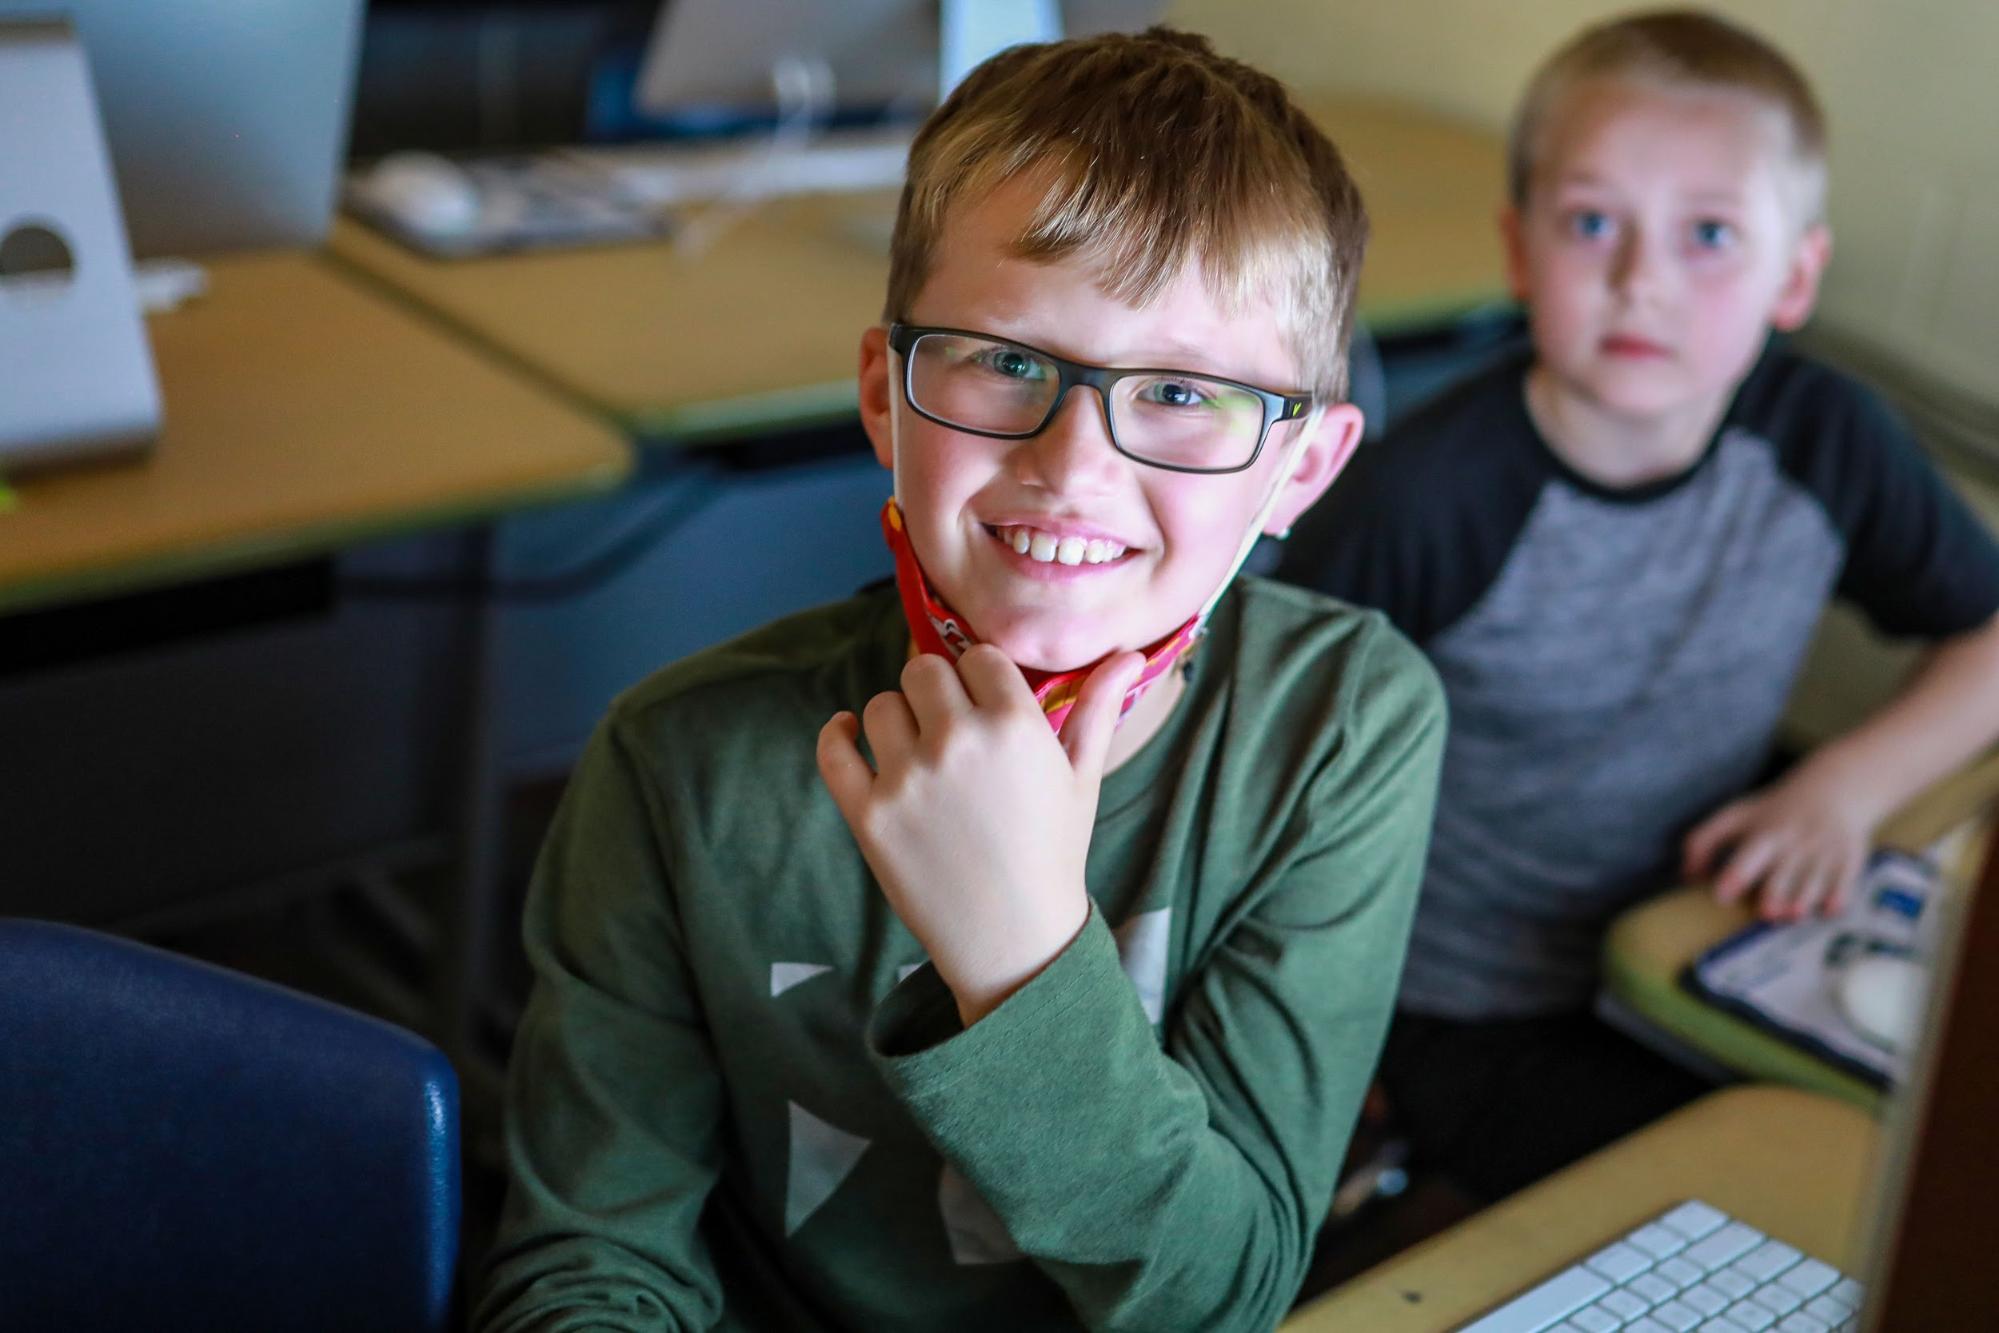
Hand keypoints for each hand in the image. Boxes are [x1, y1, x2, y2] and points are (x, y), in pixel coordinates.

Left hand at [816, 644, 1144, 1024]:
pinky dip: (838, 735)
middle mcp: (958, 742)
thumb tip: (1130, 654)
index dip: (981, 678)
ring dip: (895, 719)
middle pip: (923, 671)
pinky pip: (834, 750)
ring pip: (880, 705)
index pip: (979, 657)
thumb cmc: (1053, 852)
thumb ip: (1098, 709)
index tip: (985, 705)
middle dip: (936, 692)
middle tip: (949, 728)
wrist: (1014, 937)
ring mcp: (908, 778)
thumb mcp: (1082, 778)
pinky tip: (851, 734)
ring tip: (916, 752)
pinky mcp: (869, 813)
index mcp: (1016, 726)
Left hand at [1681, 764, 1881, 920]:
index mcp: (1765, 833)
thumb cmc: (1775, 810)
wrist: (1834, 789)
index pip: (1748, 856)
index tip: (1722, 895)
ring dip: (1803, 900)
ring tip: (1792, 914)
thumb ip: (1704, 841)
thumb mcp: (1736, 816)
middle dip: (1774, 893)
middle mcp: (1794, 843)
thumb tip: (1686, 875)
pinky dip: (1837, 897)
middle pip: (1783, 872)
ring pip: (1813, 882)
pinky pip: (1845, 882)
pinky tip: (1828, 910)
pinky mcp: (1848, 859)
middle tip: (1765, 911)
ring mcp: (1823, 852)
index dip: (1735, 876)